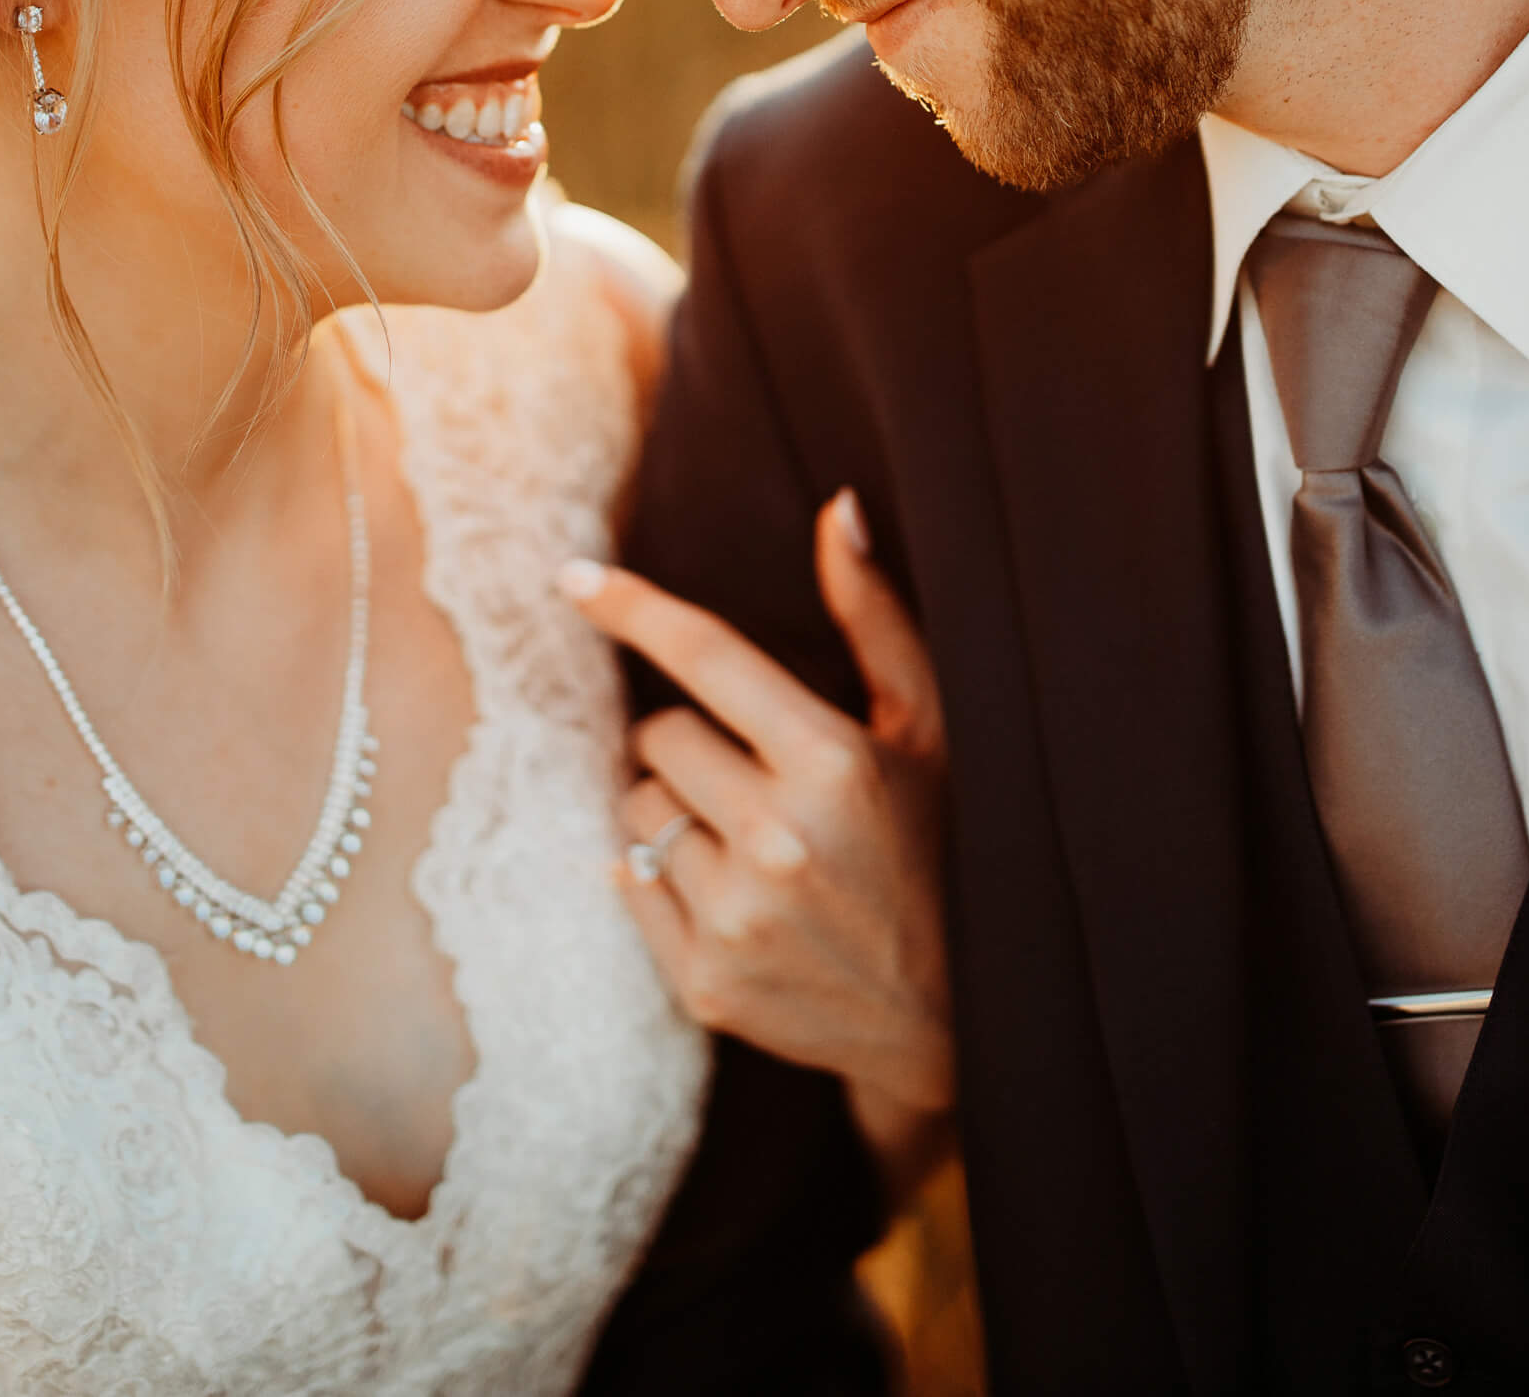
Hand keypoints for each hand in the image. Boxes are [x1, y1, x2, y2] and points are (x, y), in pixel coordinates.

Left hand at [557, 490, 955, 1189]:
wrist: (954, 1019)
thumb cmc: (943, 847)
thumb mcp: (928, 730)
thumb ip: (874, 618)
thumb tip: (836, 509)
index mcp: (835, 764)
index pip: (704, 656)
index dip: (632, 607)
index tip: (574, 576)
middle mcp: (778, 840)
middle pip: (656, 737)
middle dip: (689, 741)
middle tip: (749, 773)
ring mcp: (736, 918)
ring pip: (637, 810)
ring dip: (675, 811)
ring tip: (750, 842)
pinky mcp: (704, 982)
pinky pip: (628, 884)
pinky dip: (663, 876)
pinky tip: (731, 893)